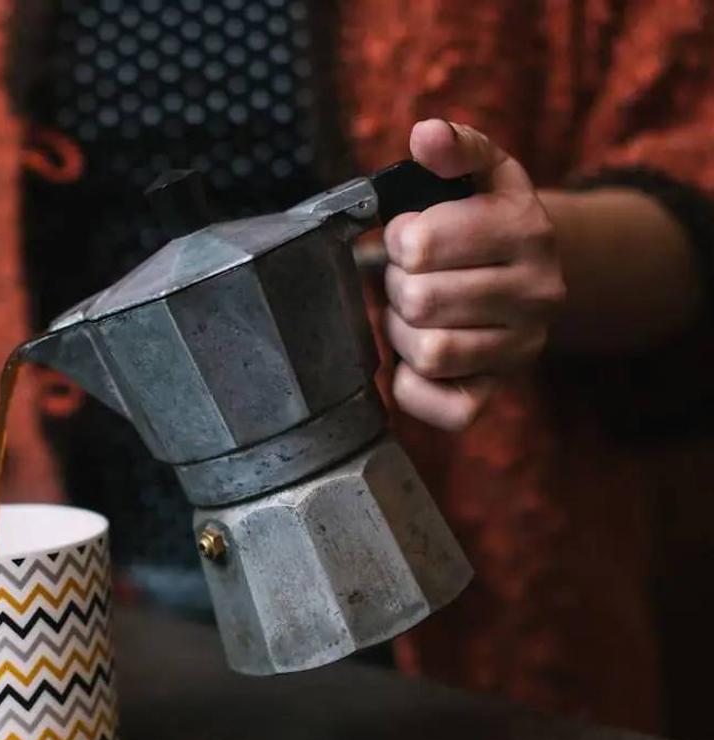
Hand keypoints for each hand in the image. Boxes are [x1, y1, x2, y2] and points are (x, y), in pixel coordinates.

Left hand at [382, 119, 565, 429]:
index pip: (421, 242)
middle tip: (410, 278)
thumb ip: (454, 148)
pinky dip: (412, 386)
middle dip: (398, 285)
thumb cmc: (487, 222)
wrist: (532, 278)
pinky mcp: (496, 392)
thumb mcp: (482, 173)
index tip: (411, 237)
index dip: (399, 238)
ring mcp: (521, 350)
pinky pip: (441, 408)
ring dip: (401, 331)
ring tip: (414, 312)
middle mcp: (537, 294)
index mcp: (528, 230)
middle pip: (419, 299)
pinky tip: (415, 357)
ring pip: (427, 352)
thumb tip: (426, 134)